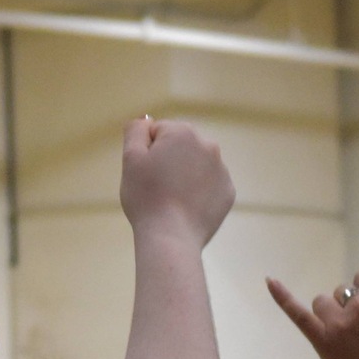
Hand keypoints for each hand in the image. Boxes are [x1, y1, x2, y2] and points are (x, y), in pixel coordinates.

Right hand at [120, 118, 234, 247]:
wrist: (171, 238)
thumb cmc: (146, 197)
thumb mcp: (130, 159)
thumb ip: (136, 131)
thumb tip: (146, 120)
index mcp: (183, 133)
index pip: (158, 132)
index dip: (146, 152)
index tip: (145, 173)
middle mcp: (208, 145)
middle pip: (180, 147)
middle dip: (169, 160)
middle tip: (157, 187)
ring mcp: (222, 170)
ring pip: (196, 165)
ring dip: (185, 175)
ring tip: (172, 199)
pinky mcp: (228, 192)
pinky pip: (209, 185)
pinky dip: (199, 193)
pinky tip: (187, 207)